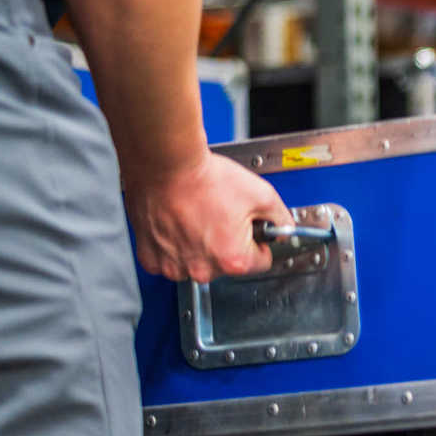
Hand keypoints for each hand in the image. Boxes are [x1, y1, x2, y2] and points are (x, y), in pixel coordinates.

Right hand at [124, 152, 293, 282]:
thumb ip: (281, 218)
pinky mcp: (151, 258)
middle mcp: (202, 269)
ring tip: (197, 216)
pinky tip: (178, 223)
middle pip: (227, 263)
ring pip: (197, 262)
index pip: (261, 262)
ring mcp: (173, 266)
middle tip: (219, 215)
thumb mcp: (262, 194)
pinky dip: (174, 245)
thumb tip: (284, 229)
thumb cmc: (205, 178)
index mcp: (233, 259)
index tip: (251, 230)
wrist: (165, 165)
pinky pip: (170, 259)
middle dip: (228, 242)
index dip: (260, 242)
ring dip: (199, 246)